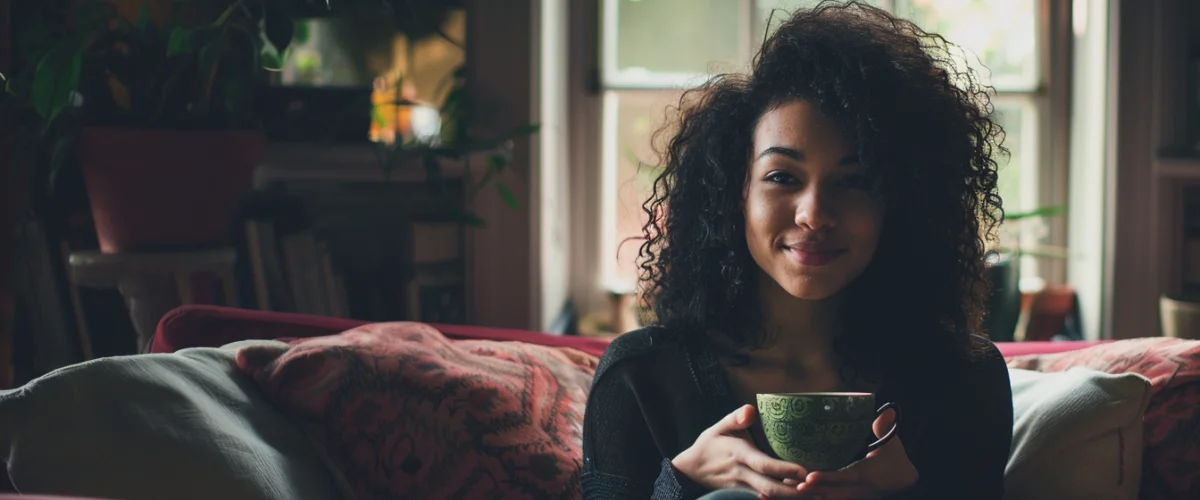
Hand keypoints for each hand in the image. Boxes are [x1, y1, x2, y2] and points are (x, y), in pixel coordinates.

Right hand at [672, 404, 809, 498]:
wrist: (690, 470)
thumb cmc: (710, 445)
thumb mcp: (719, 427)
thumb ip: (736, 417)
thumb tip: (751, 409)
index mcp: (739, 454)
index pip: (764, 465)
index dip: (785, 470)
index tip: (805, 471)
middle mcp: (741, 474)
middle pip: (770, 488)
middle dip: (794, 492)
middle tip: (817, 489)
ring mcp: (741, 488)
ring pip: (768, 498)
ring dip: (790, 499)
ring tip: (815, 495)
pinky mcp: (742, 495)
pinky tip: (797, 498)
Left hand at [794, 408, 917, 498]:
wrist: (905, 483)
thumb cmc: (895, 459)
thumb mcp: (892, 443)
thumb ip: (885, 427)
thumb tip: (888, 410)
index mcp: (867, 474)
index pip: (846, 477)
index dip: (828, 478)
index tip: (810, 477)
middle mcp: (858, 489)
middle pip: (832, 493)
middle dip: (812, 490)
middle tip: (791, 483)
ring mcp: (854, 496)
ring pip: (830, 499)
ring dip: (810, 495)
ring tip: (787, 487)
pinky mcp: (849, 498)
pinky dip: (815, 498)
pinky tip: (795, 492)